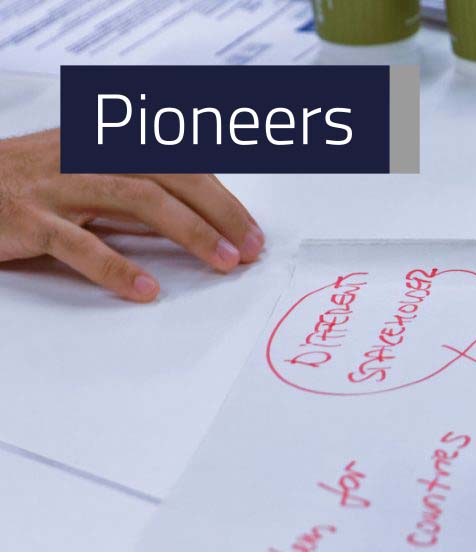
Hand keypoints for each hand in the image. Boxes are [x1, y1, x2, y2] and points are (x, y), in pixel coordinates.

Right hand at [0, 128, 263, 301]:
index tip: (252, 231)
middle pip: (172, 177)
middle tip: (251, 249)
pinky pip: (80, 243)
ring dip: (190, 233)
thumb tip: (197, 223)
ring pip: (140, 199)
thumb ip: (135, 196)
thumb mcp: (87, 177)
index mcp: (108, 141)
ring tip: (222, 263)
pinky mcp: (27, 216)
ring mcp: (58, 184)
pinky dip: (117, 267)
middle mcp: (89, 153)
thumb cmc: (25, 184)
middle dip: (221, 213)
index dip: (222, 198)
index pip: (180, 164)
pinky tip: (146, 290)